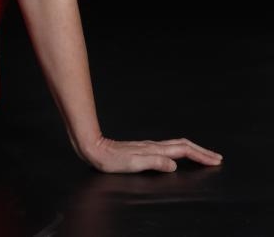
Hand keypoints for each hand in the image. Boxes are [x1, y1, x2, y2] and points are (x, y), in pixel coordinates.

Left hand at [82, 135, 222, 172]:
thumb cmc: (110, 159)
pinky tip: (178, 154)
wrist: (94, 148)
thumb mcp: (133, 163)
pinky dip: (181, 150)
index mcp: (154, 150)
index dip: (200, 155)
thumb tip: (174, 165)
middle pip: (183, 145)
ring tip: (203, 155)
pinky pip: (168, 148)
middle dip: (201, 152)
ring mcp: (148, 146)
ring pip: (176, 145)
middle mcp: (153, 146)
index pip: (183, 150)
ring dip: (193, 150)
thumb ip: (154, 162)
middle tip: (216, 158)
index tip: (215, 161)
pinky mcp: (142, 149)